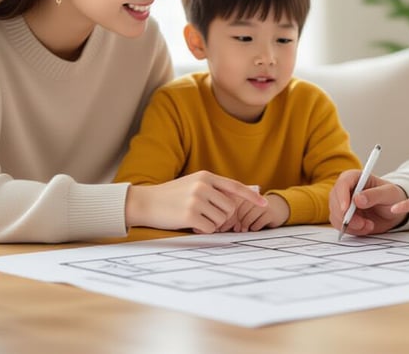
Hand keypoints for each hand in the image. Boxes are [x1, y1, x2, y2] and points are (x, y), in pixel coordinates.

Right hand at [125, 171, 266, 233]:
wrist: (145, 202)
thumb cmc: (170, 196)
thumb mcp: (193, 185)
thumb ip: (213, 189)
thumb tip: (238, 198)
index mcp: (205, 177)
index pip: (235, 186)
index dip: (251, 196)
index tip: (263, 203)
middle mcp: (203, 186)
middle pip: (230, 208)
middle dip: (223, 217)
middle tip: (208, 218)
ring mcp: (196, 200)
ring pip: (221, 220)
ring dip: (212, 224)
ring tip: (196, 219)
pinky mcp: (190, 215)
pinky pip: (210, 228)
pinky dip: (203, 230)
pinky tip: (190, 224)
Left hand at [219, 194, 289, 232]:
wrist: (278, 207)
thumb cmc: (256, 210)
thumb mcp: (244, 209)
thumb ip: (232, 214)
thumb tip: (220, 226)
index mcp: (244, 195)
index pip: (232, 206)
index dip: (226, 218)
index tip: (223, 227)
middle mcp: (253, 198)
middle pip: (239, 212)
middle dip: (234, 223)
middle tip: (232, 230)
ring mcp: (262, 205)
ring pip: (248, 217)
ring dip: (244, 226)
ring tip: (243, 230)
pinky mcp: (270, 213)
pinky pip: (259, 222)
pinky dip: (254, 227)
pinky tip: (253, 228)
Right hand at [328, 169, 407, 235]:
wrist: (394, 212)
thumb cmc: (392, 197)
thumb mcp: (389, 194)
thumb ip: (375, 195)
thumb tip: (358, 199)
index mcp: (355, 177)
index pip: (343, 183)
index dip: (342, 196)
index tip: (346, 209)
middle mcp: (345, 189)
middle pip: (335, 200)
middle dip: (346, 215)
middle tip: (362, 223)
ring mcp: (342, 203)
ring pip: (335, 215)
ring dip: (351, 224)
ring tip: (369, 225)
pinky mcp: (343, 217)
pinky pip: (340, 225)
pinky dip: (352, 230)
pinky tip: (365, 228)